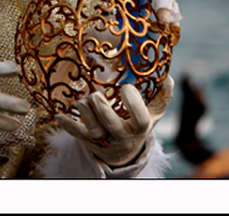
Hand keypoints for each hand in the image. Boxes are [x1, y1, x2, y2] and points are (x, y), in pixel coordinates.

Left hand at [55, 76, 173, 167]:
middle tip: (96, 96)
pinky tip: (59, 115)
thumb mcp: (155, 112)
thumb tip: (168, 76)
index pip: (140, 120)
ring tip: (80, 101)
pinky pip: (77, 135)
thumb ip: (163, 95)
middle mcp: (122, 136)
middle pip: (112, 127)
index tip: (126, 87)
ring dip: (85, 116)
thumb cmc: (140, 123)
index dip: (134, 105)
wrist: (125, 151)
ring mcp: (105, 140)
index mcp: (140, 127)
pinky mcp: (89, 141)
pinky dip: (68, 125)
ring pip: (93, 131)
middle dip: (104, 112)